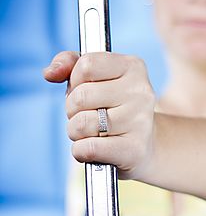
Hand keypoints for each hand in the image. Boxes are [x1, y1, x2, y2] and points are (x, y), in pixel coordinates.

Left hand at [43, 51, 156, 179]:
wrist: (145, 144)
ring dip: (76, 132)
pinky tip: (95, 148)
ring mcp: (140, 121)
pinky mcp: (134, 149)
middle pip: (80, 96)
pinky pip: (88, 148)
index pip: (86, 65)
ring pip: (81, 124)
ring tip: (92, 132)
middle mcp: (140, 92)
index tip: (87, 88)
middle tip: (88, 114)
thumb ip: (70, 64)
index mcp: (133, 67)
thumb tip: (50, 73)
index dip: (75, 80)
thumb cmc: (114, 107)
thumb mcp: (97, 77)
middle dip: (72, 109)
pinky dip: (81, 151)